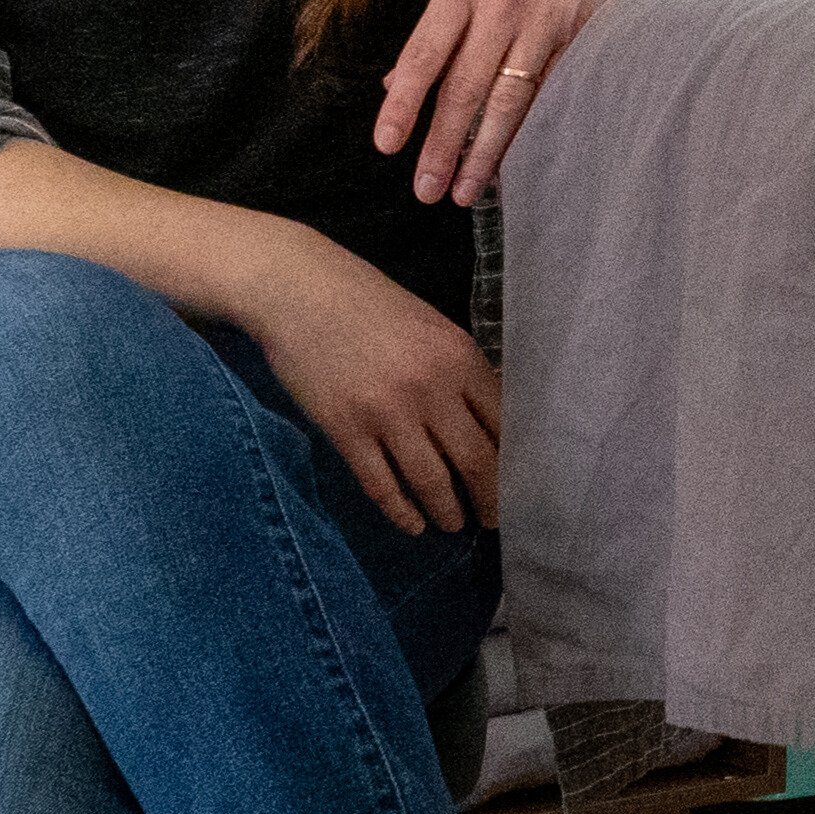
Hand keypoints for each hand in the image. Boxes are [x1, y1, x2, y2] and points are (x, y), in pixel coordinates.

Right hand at [236, 228, 498, 532]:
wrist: (296, 290)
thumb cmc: (367, 304)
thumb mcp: (431, 326)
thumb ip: (460, 370)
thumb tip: (492, 420)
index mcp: (459, 357)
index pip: (503, 424)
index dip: (514, 462)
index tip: (518, 484)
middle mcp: (430, 388)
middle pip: (477, 462)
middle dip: (490, 500)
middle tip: (493, 520)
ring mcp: (387, 413)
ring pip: (431, 482)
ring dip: (447, 511)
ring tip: (452, 523)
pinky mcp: (346, 431)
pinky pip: (381, 486)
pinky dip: (400, 512)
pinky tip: (411, 524)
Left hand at [376, 0, 653, 209]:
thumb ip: (439, 27)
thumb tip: (395, 84)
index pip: (425, 54)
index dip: (404, 104)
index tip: (386, 145)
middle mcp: (501, 3)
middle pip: (464, 87)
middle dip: (443, 145)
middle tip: (426, 190)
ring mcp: (544, 20)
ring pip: (508, 99)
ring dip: (485, 152)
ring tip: (465, 191)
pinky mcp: (583, 35)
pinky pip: (551, 93)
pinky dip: (531, 131)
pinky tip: (516, 161)